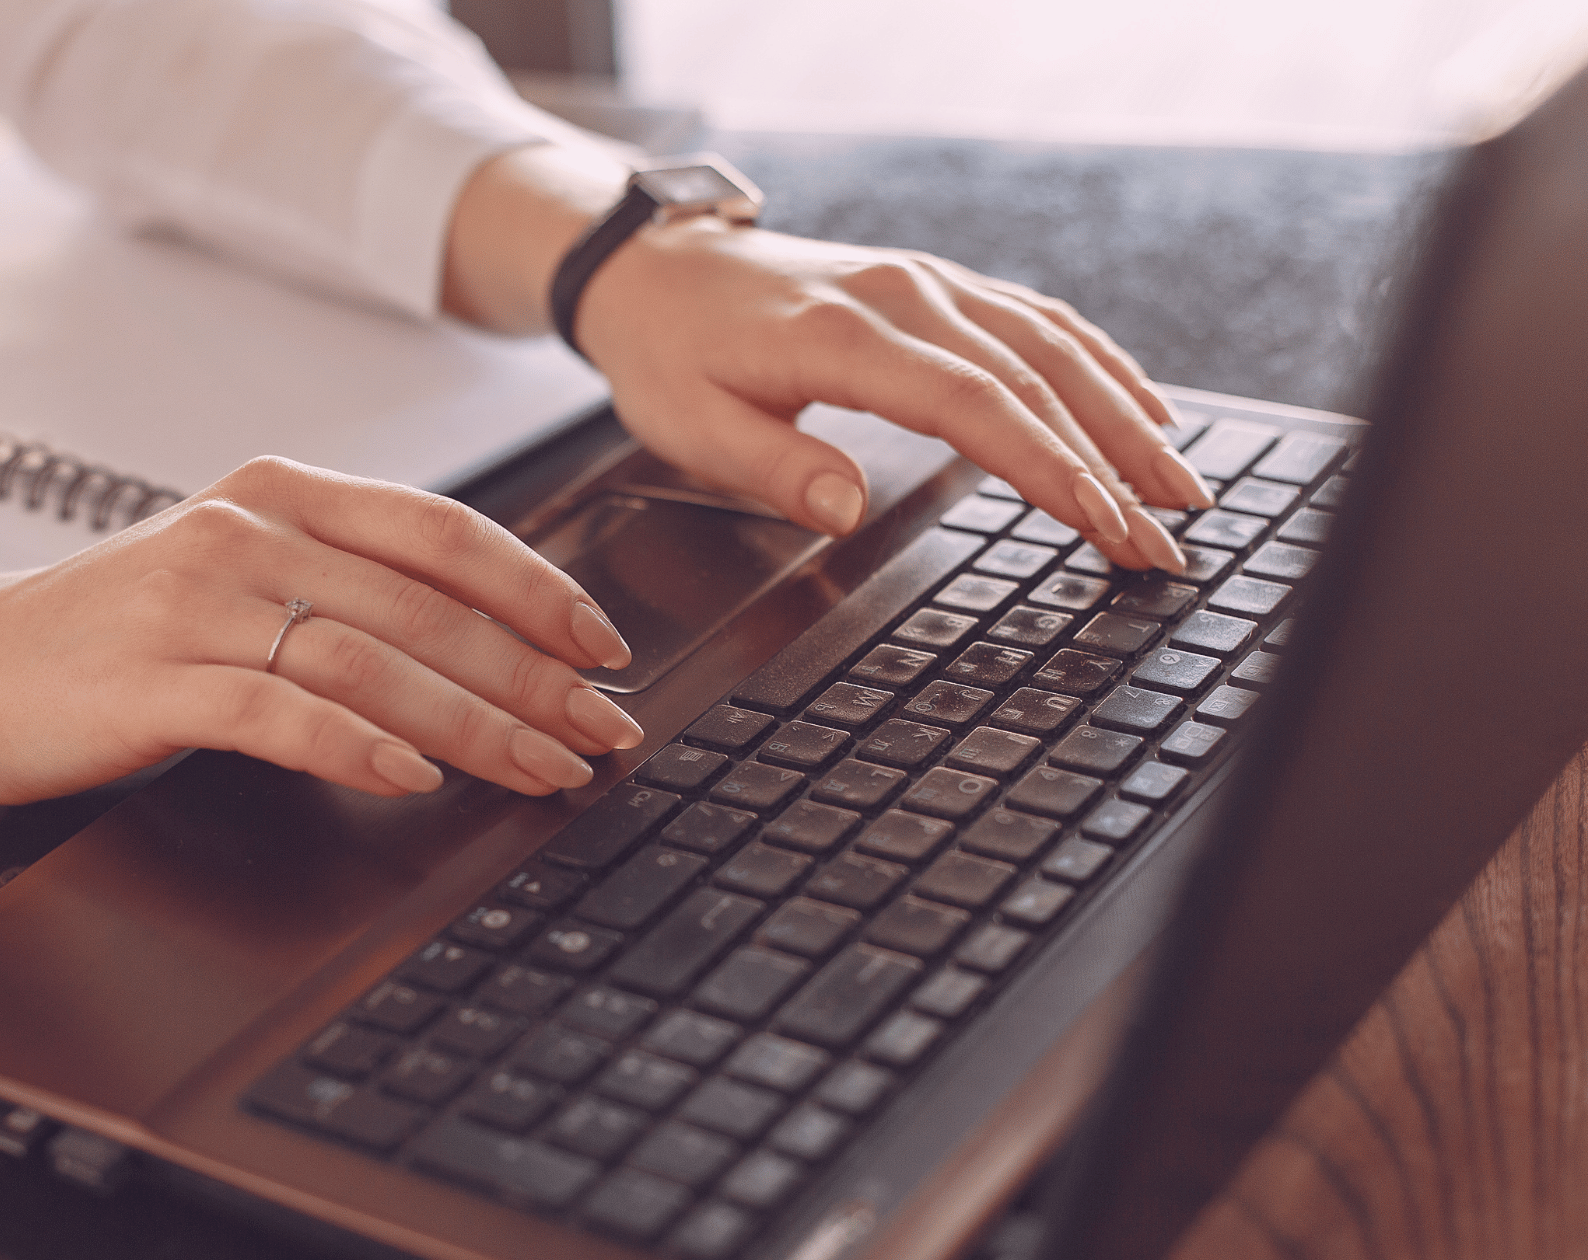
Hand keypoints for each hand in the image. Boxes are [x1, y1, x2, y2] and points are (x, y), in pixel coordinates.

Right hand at [0, 458, 643, 804]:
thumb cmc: (114, 630)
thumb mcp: (236, 573)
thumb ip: (343, 583)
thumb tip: (490, 638)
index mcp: (278, 494)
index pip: (440, 531)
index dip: (538, 589)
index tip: (606, 648)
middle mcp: (244, 532)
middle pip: (424, 605)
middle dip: (534, 677)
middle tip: (604, 732)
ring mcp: (195, 603)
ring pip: (370, 658)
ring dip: (474, 722)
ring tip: (543, 769)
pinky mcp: (152, 680)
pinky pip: (276, 712)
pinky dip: (354, 746)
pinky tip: (410, 778)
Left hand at [577, 219, 1211, 570]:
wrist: (657, 268)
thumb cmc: (671, 352)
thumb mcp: (689, 425)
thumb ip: (772, 467)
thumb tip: (847, 508)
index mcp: (847, 338)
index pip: (975, 406)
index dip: (1048, 468)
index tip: (1104, 525)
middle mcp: (906, 298)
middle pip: (1035, 380)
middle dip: (1112, 464)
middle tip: (1167, 540)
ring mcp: (929, 284)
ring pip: (1054, 346)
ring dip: (1126, 417)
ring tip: (1181, 488)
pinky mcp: (937, 286)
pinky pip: (1038, 320)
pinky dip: (1101, 365)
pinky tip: (1143, 410)